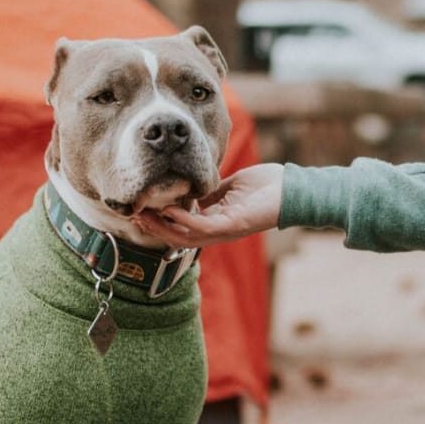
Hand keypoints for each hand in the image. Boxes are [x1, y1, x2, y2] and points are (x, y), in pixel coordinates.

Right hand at [135, 163, 284, 245]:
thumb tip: (191, 189)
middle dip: (154, 228)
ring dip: (163, 228)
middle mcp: (218, 231)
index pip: (181, 227)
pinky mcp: (233, 225)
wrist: (291, 189)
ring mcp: (225, 230)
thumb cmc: (266, 186)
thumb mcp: (229, 186)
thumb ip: (210, 191)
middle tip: (133, 214)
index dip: (160, 222)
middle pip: (178, 237)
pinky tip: (169, 211)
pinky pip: (202, 228)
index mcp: (216, 221)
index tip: (140, 209)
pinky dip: (184, 221)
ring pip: (186, 237)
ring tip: (144, 215)